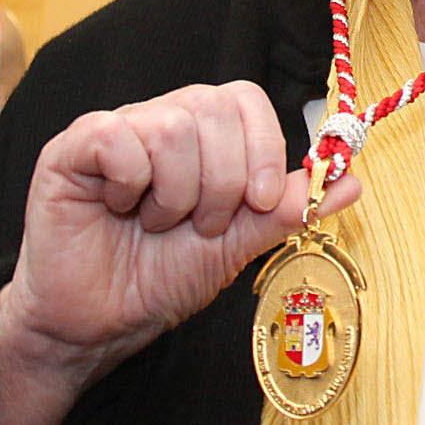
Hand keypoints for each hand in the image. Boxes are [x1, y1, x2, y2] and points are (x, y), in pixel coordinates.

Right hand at [0, 81, 360, 424]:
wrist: (97, 326)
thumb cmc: (160, 279)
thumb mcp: (237, 244)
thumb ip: (287, 209)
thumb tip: (351, 179)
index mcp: (203, 134)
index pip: (246, 98)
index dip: (262, 145)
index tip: (260, 200)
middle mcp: (161, 119)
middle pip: (214, 107)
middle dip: (222, 182)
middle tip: (202, 226)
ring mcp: (117, 128)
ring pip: (172, 126)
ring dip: (177, 194)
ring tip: (159, 224)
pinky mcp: (73, 147)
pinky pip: (117, 137)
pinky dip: (131, 184)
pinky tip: (121, 209)